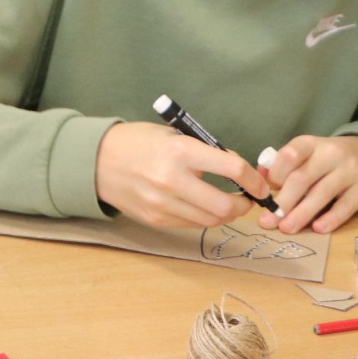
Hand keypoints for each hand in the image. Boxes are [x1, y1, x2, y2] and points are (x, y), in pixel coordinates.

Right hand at [94, 121, 271, 228]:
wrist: (96, 160)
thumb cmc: (137, 141)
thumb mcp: (172, 135)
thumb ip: (204, 152)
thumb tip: (236, 171)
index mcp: (180, 150)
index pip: (232, 168)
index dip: (254, 180)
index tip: (261, 185)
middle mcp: (172, 179)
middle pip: (224, 205)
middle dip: (242, 205)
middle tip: (246, 199)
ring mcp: (163, 203)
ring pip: (210, 219)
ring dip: (225, 214)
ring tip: (226, 203)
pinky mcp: (155, 218)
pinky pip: (191, 224)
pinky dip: (203, 217)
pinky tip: (201, 206)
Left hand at [257, 135, 357, 234]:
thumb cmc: (330, 159)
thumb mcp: (308, 153)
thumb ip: (285, 165)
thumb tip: (260, 179)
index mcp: (311, 144)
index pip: (289, 155)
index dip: (275, 175)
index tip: (265, 194)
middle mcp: (331, 153)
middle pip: (302, 178)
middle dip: (283, 202)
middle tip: (268, 221)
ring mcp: (350, 170)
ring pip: (321, 194)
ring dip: (301, 214)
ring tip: (286, 228)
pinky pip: (346, 206)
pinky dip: (330, 219)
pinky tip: (317, 228)